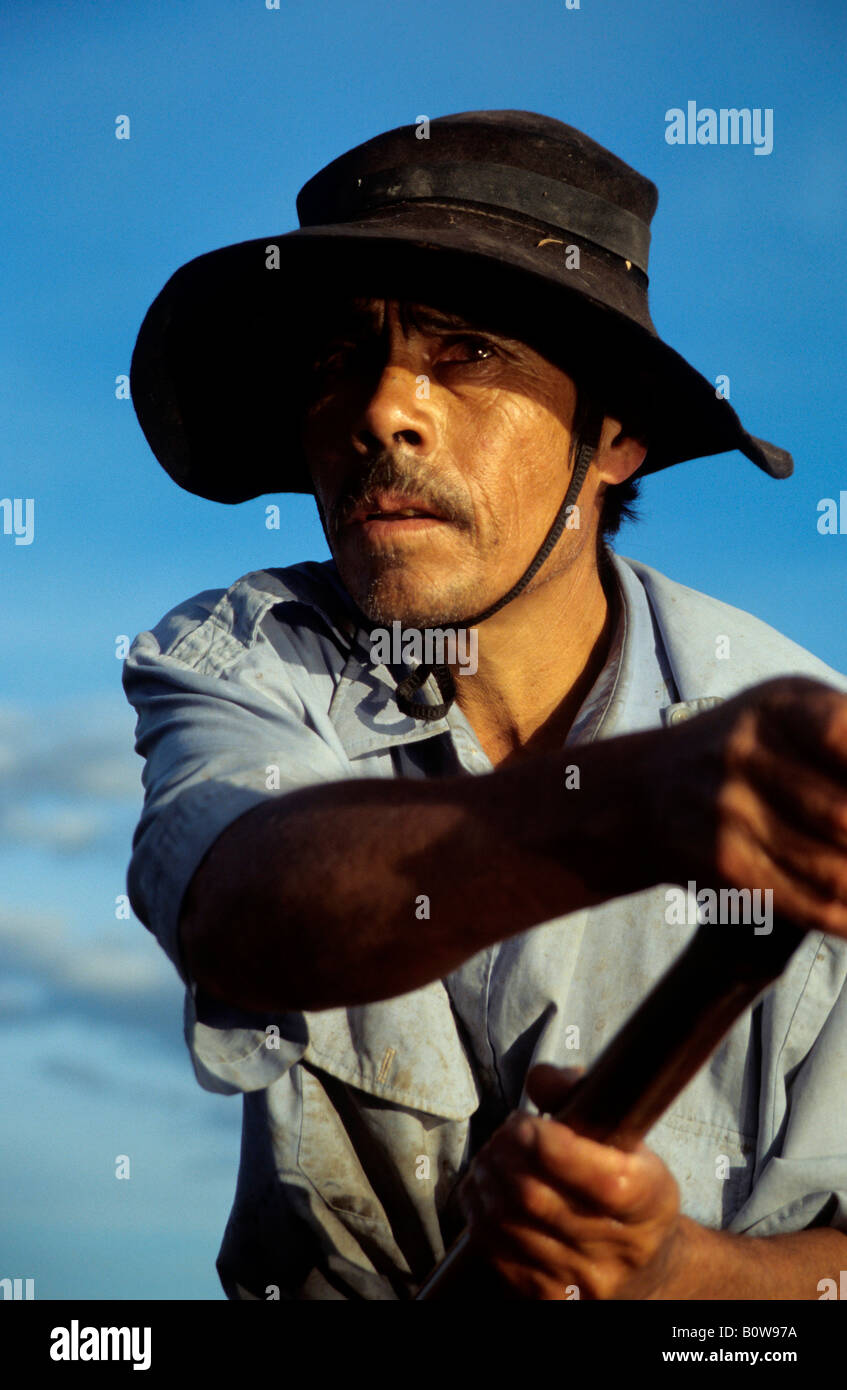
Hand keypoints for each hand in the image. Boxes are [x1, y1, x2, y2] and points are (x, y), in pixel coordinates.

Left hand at [457, 1064, 682, 1299]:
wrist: (644, 1263)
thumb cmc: (627, 1180)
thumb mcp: (625, 1135)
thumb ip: (581, 1095)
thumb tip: (540, 1078)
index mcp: (649, 1201)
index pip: (601, 1180)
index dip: (550, 1146)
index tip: (525, 1122)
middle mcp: (621, 1249)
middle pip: (537, 1198)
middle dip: (504, 1155)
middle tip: (502, 1135)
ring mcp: (584, 1282)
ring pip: (508, 1224)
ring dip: (486, 1180)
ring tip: (491, 1158)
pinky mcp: (550, 1298)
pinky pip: (495, 1251)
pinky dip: (478, 1213)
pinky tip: (484, 1190)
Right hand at [642, 676, 846, 935]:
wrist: (645, 791)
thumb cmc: (750, 746)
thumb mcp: (791, 710)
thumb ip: (846, 730)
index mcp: (778, 705)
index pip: (842, 736)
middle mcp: (747, 752)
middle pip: (844, 816)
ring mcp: (729, 810)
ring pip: (834, 868)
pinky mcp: (723, 862)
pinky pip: (805, 901)